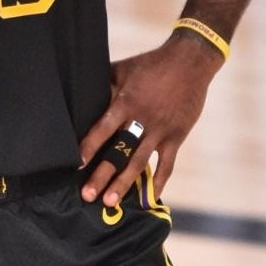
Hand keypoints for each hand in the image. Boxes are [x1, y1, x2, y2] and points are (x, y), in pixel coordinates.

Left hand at [77, 35, 224, 207]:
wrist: (189, 63)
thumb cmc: (151, 64)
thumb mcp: (122, 69)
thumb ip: (104, 84)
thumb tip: (81, 92)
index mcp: (126, 103)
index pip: (103, 129)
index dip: (89, 147)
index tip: (76, 164)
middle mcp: (142, 120)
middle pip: (119, 153)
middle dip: (102, 175)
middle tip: (87, 195)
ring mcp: (161, 131)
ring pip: (140, 163)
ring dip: (125, 184)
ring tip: (111, 202)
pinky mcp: (176, 137)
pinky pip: (167, 164)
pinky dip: (160, 182)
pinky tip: (151, 199)